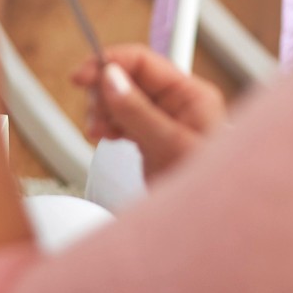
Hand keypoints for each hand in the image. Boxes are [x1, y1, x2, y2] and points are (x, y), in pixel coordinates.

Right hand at [71, 43, 226, 180]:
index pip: (144, 62)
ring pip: (122, 100)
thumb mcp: (168, 146)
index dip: (110, 63)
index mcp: (191, 95)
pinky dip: (108, 125)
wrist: (210, 229)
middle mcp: (179, 104)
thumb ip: (137, 111)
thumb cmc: (206, 192)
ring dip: (103, 110)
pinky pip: (123, 120)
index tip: (83, 76)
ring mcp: (165, 122)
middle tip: (95, 114)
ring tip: (100, 130)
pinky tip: (105, 135)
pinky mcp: (153, 140)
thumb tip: (110, 78)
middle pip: (129, 79)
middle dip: (104, 92)